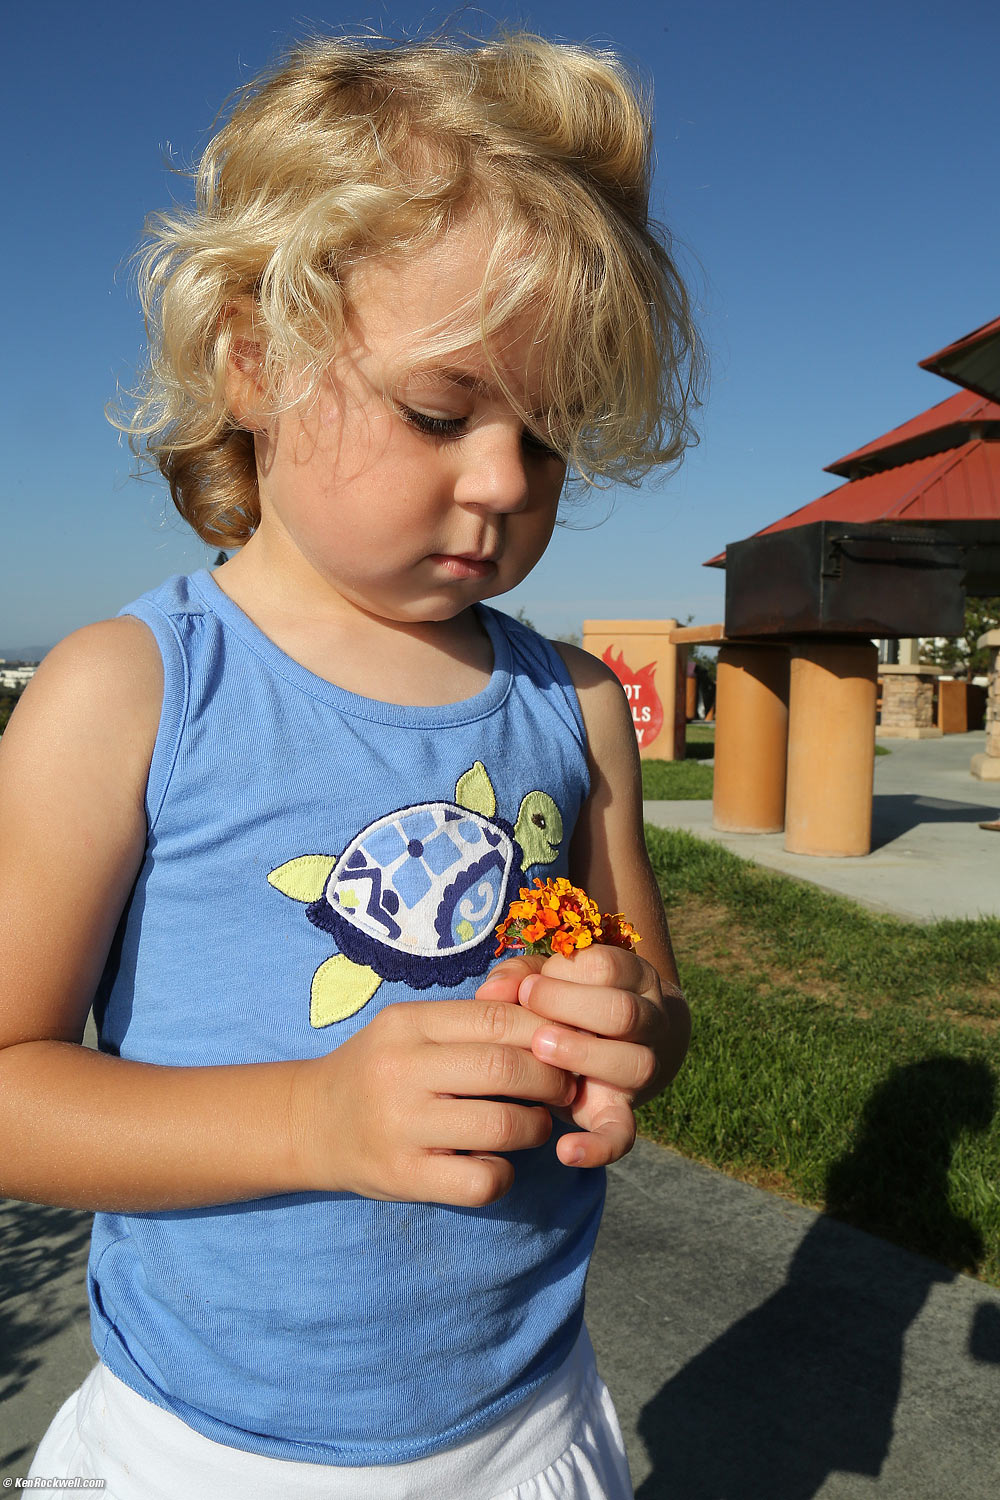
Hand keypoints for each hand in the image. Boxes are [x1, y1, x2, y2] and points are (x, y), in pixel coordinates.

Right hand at [290, 999, 576, 1206]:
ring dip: (537, 1127)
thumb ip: (469, 1022)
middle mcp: (401, 1070)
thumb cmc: (377, 1070)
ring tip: (535, 1125)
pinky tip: (496, 1163)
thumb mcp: (410, 1030)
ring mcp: (400, 1126)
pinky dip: (504, 1174)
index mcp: (407, 1024)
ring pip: (502, 1125)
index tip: (562, 1046)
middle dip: (552, 1079)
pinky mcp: (403, 1177)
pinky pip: (480, 1180)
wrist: (308, 1123)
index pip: (497, 1018)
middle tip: (563, 1088)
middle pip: (506, 1068)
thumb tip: (549, 1019)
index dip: (545, 1032)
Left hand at [476, 946, 685, 1168]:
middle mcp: (650, 1020)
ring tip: (540, 1053)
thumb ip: (520, 975)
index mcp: (633, 978)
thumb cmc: (573, 998)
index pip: (609, 967)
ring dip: (583, 1058)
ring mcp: (642, 1068)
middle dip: (570, 1011)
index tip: (528, 988)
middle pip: (624, 1012)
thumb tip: (488, 993)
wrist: (624, 1040)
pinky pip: (623, 1134)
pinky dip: (598, 1147)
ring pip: (635, 1065)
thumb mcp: (552, 978)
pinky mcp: (622, 1112)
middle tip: (531, 1020)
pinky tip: (564, 1151)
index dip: (565, 974)